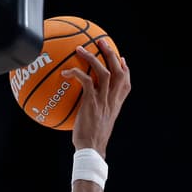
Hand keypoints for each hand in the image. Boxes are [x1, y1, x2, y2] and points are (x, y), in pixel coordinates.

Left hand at [61, 39, 130, 156]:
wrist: (91, 150)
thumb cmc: (91, 142)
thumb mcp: (99, 125)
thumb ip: (97, 113)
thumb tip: (86, 111)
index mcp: (115, 105)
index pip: (126, 84)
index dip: (126, 70)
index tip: (123, 60)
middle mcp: (112, 100)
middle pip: (118, 71)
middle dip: (111, 54)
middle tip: (102, 41)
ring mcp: (102, 100)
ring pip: (103, 71)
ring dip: (92, 57)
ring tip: (81, 48)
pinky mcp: (91, 102)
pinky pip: (86, 81)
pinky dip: (76, 73)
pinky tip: (66, 72)